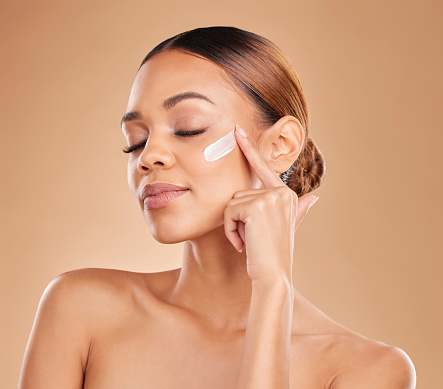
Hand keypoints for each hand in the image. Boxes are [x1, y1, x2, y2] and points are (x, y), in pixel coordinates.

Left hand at [224, 125, 318, 285]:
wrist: (273, 276)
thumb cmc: (273, 255)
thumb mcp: (287, 229)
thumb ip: (298, 210)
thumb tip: (315, 197)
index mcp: (287, 195)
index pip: (263, 169)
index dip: (249, 149)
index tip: (237, 131)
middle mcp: (282, 192)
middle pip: (240, 193)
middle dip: (236, 218)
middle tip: (248, 238)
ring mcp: (271, 198)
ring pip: (232, 202)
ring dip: (232, 225)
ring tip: (247, 242)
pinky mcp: (257, 206)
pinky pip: (229, 211)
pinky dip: (229, 229)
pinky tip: (242, 243)